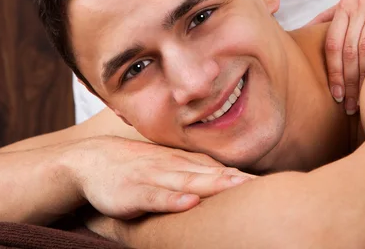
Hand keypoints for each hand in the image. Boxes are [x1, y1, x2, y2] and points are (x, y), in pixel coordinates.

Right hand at [62, 136, 254, 219]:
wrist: (93, 161)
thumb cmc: (137, 167)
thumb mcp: (168, 168)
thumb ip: (195, 174)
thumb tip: (228, 183)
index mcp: (184, 163)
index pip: (219, 170)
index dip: (243, 177)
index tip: (271, 186)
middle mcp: (173, 167)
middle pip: (210, 174)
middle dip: (237, 180)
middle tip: (266, 187)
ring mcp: (153, 177)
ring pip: (187, 182)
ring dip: (213, 185)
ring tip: (238, 188)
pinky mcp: (133, 191)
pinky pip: (154, 196)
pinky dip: (171, 200)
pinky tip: (188, 203)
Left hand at [308, 0, 364, 113]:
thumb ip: (332, 16)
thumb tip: (307, 31)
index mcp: (345, 7)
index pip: (333, 45)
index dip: (332, 72)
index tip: (334, 95)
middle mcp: (359, 6)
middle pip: (347, 49)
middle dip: (346, 81)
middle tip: (349, 105)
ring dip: (363, 75)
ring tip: (364, 98)